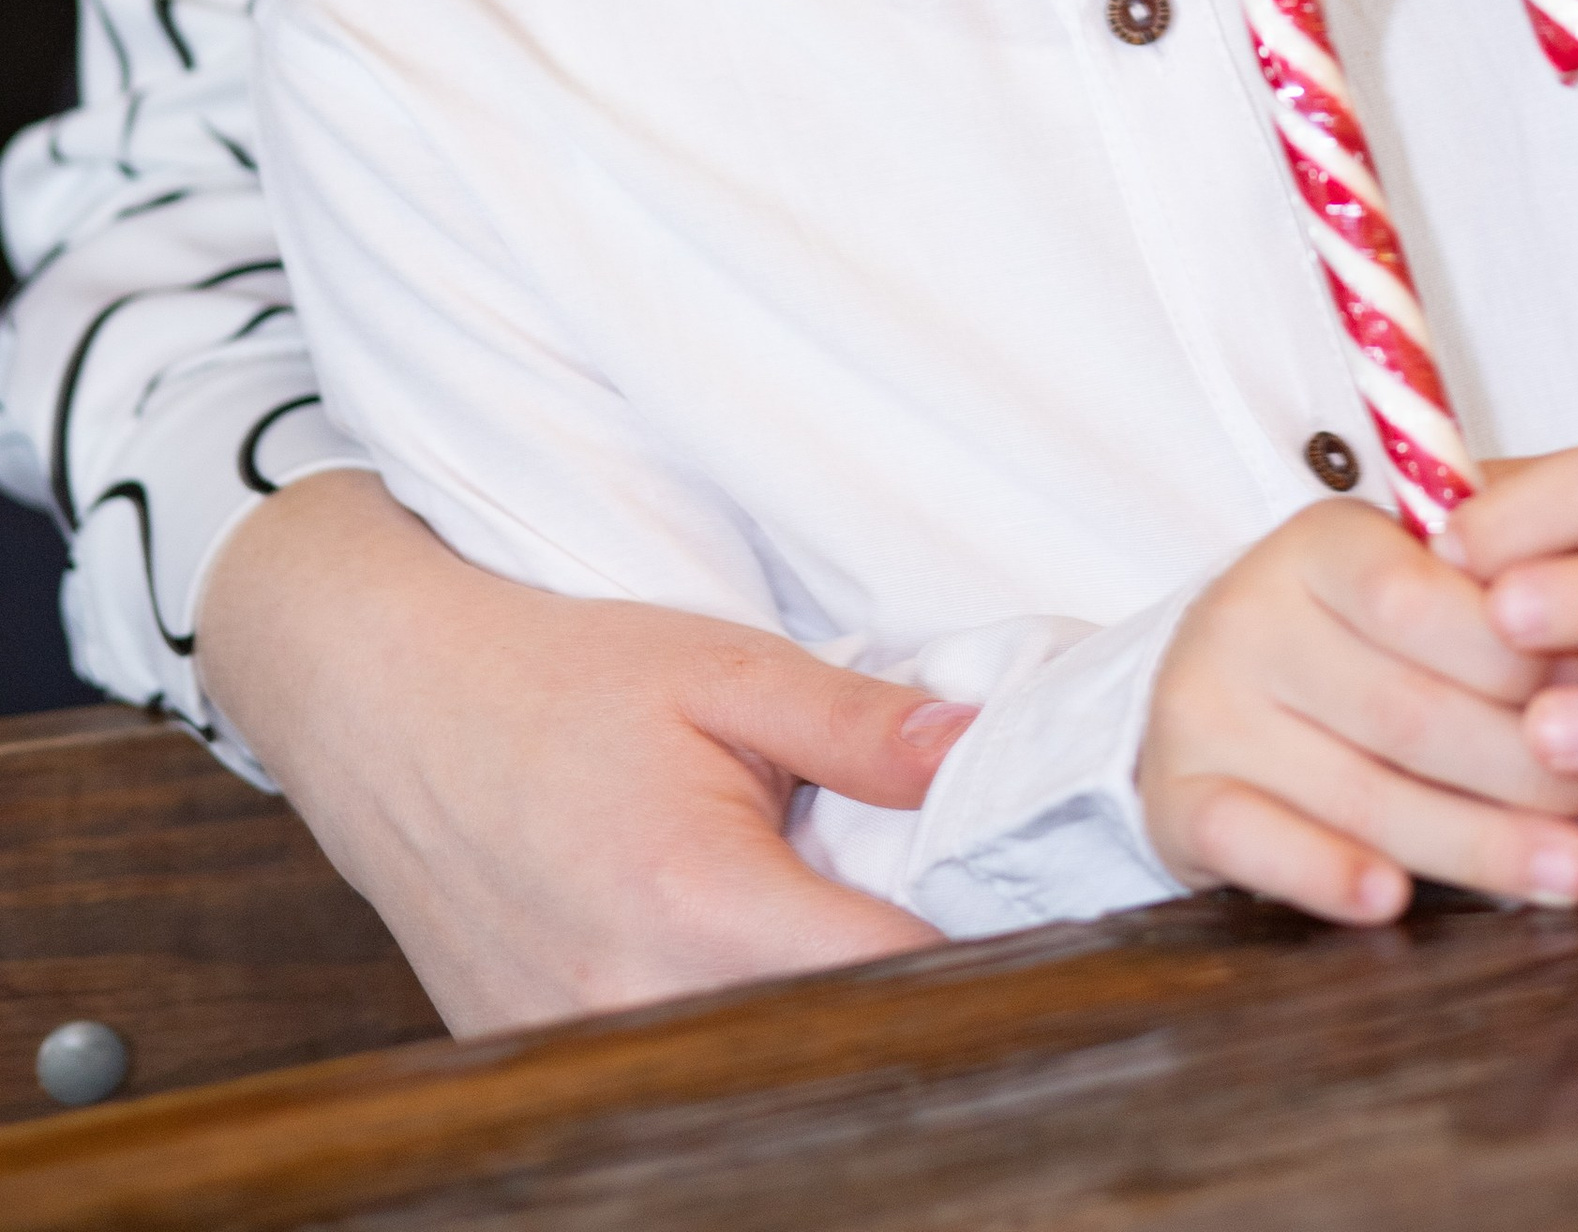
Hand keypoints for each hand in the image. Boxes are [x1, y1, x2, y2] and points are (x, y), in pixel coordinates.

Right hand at [198, 471, 962, 1030]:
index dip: (973, 950)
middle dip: (895, 991)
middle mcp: (635, 1006)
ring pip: (755, 1072)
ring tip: (822, 926)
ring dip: (810, 1017)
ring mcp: (580, 1058)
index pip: (887, 978)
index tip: (1019, 911)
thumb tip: (981, 752)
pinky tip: (740, 963)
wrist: (390, 709)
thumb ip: (860, 724)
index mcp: (695, 900)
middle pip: (827, 1044)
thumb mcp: (725, 668)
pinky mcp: (546, 1074)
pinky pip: (676, 1076)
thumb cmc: (558, 680)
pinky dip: (728, 1033)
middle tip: (929, 915)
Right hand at [1139, 493, 1577, 927]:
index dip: (1511, 651)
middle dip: (1525, 766)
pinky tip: (1393, 900)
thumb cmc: (1355, 634)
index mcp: (1316, 543)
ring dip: (1476, 841)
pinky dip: (1325, 873)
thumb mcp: (1410, 577)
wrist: (1212, 679)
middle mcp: (1250, 616)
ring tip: (1573, 871)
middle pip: (1405, 709)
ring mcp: (1203, 708)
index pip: (1415, 596)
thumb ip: (1489, 594)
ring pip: (1355, 791)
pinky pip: (1252, 841)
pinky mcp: (1176, 797)